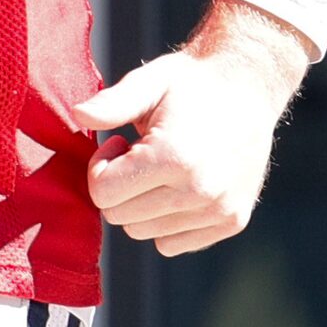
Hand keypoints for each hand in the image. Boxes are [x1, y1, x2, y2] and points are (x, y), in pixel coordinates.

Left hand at [68, 0, 312, 256]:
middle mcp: (199, 191)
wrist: (248, 88)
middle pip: (120, 217)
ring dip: (142, 205)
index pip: (103, 194)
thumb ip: (112, 103)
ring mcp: (219, 210)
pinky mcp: (232, 222)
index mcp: (173, 156)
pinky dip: (166, 221)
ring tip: (160, 167)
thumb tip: (78, 114)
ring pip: (145, 233)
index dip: (101, 167)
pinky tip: (179, 185)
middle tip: (138, 154)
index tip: (120, 143)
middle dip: (118, 187)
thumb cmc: (190, 83)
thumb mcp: (148, 82)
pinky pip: (173, 243)